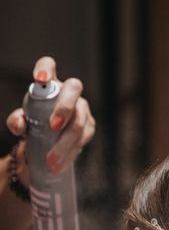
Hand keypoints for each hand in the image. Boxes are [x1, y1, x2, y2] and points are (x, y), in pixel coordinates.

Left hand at [6, 56, 95, 174]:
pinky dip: (70, 153)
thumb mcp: (23, 122)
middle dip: (65, 108)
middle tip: (53, 126)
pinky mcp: (90, 126)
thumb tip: (19, 126)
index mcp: (50, 84)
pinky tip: (60, 164)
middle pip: (74, 89)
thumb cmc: (36, 123)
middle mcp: (70, 92)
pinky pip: (83, 139)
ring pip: (79, 121)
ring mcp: (83, 108)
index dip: (45, 68)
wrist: (51, 142)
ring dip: (65, 142)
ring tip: (51, 160)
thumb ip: (17, 121)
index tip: (39, 78)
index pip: (49, 65)